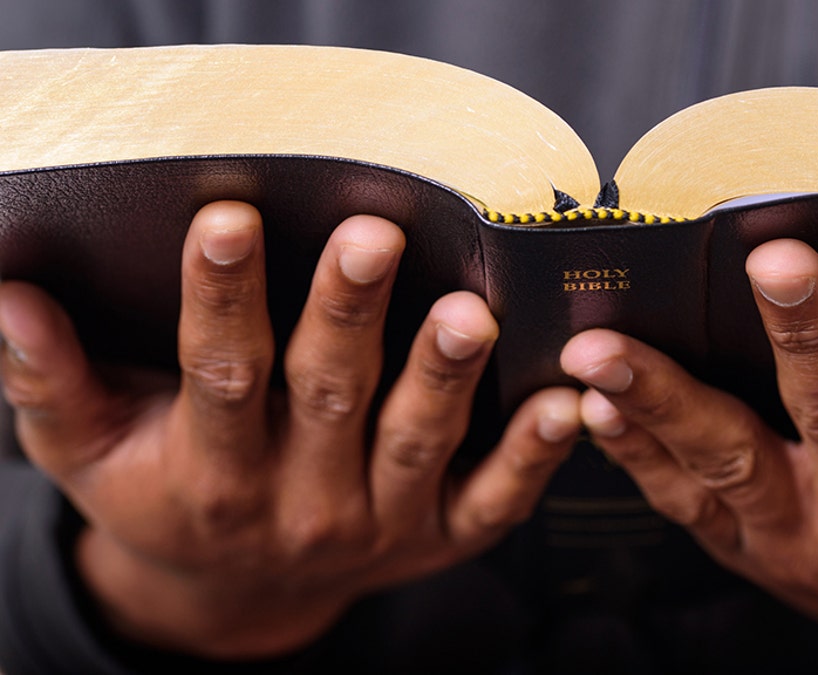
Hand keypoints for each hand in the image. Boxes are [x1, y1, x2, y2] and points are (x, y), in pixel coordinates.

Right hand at [0, 201, 579, 658]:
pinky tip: (561, 405)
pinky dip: (530, 456)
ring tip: (469, 313)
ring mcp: (381, 522)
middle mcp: (300, 500)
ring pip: (417, 442)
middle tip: (372, 237)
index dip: (219, 298)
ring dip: (444, 376)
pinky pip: (494, 500)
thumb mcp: (90, 450)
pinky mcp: (443, 535)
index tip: (226, 221)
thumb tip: (11, 296)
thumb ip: (52, 380)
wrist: (236, 593)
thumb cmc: (165, 496)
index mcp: (212, 474)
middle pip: (327, 396)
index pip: (218, 375)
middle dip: (347, 313)